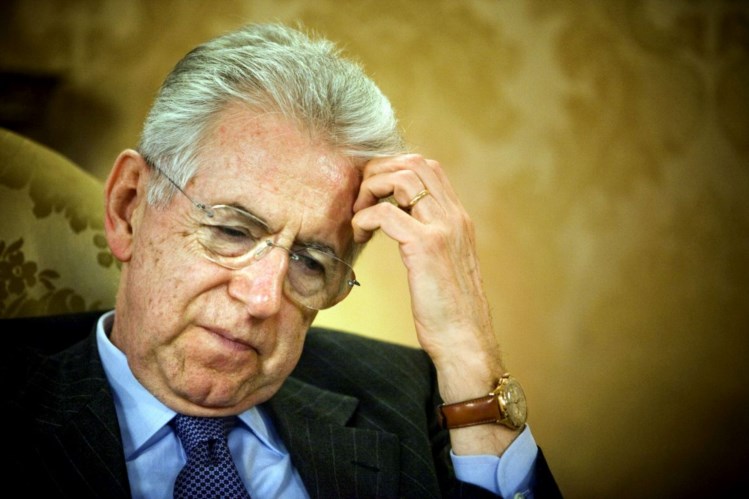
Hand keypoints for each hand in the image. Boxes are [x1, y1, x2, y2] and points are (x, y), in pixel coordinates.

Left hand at [352, 154, 502, 402]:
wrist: (465, 341)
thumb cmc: (448, 310)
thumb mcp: (442, 263)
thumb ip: (428, 236)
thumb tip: (400, 220)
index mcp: (457, 218)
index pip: (427, 167)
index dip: (393, 169)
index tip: (373, 192)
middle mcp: (454, 217)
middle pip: (414, 163)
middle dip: (379, 172)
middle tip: (360, 199)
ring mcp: (443, 229)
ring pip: (403, 178)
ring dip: (372, 189)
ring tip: (359, 215)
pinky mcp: (427, 248)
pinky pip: (387, 213)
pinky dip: (366, 217)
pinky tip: (360, 233)